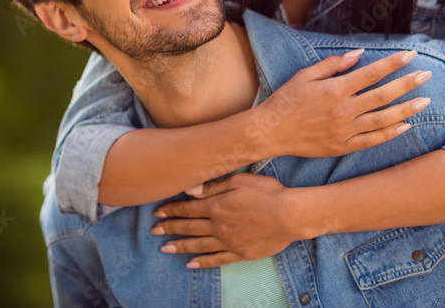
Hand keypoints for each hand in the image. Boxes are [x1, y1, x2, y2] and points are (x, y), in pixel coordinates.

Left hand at [151, 172, 296, 267]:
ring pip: (199, 245)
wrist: (290, 215)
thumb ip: (213, 186)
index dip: (172, 210)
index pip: (188, 208)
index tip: (158, 212)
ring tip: (164, 248)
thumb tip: (190, 189)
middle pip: (189, 228)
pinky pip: (217, 260)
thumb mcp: (240, 180)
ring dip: (180, 246)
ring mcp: (229, 242)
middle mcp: (219, 226)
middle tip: (153, 230)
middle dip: (170, 228)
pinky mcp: (241, 254)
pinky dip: (202, 262)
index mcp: (217, 206)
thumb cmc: (267, 192)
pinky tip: (191, 264)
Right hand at [251, 49, 430, 157]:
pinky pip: (372, 141)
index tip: (411, 55)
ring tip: (425, 101)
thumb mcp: (305, 75)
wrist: (270, 132)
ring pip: (383, 119)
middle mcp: (343, 110)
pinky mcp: (343, 146)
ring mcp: (344, 131)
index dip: (393, 63)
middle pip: (383, 95)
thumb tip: (359, 54)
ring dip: (406, 109)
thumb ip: (333, 65)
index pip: (371, 73)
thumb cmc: (286, 100)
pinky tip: (405, 126)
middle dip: (407, 84)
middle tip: (426, 75)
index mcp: (334, 90)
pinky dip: (390, 134)